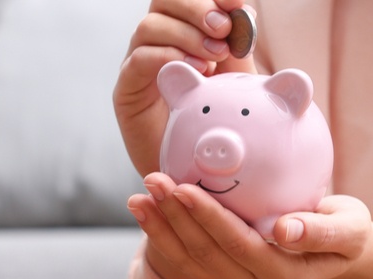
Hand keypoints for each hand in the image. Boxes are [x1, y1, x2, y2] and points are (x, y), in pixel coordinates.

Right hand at [114, 0, 257, 175]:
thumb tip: (245, 13)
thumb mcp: (235, 77)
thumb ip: (239, 46)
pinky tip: (196, 71)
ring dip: (186, 36)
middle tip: (224, 29)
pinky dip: (168, 57)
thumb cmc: (214, 120)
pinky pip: (139, 60)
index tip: (236, 5)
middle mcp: (158, 41)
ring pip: (150, 26)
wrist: (193, 168)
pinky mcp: (127, 89)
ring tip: (214, 57)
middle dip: (197, 8)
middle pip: (163, 1)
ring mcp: (138, 62)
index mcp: (184, 29)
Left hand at [126, 172, 372, 278]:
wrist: (340, 248)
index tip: (184, 187)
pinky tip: (143, 209)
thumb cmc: (347, 229)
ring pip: (192, 259)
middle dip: (176, 217)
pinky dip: (163, 233)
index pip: (240, 245)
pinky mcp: (225, 274)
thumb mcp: (350, 227)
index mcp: (286, 277)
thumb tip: (285, 231)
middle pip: (208, 253)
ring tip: (140, 194)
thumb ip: (321, 231)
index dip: (209, 218)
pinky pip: (188, 258)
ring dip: (162, 226)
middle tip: (154, 180)